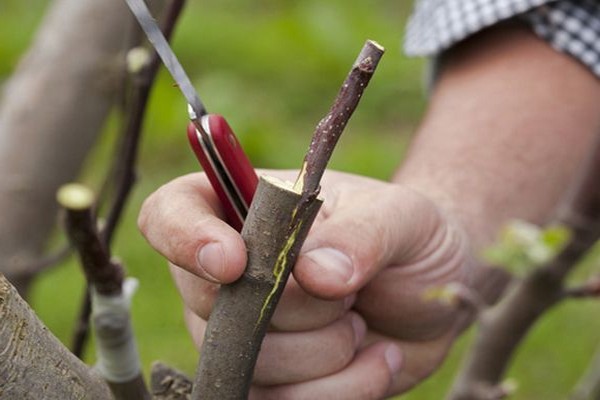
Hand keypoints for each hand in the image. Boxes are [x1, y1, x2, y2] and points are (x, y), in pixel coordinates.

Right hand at [138, 170, 473, 398]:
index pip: (170, 214)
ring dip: (326, 352)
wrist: (432, 290)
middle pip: (211, 304)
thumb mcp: (400, 217)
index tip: (235, 262)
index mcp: (245, 208)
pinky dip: (342, 390)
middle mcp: (230, 272)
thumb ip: (361, 235)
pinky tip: (376, 358)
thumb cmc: (407, 236)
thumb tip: (314, 275)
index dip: (184, 238)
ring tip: (363, 322)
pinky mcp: (273, 381)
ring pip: (252, 363)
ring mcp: (244, 332)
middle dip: (294, 309)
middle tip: (349, 292)